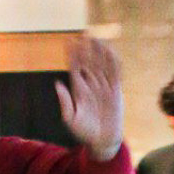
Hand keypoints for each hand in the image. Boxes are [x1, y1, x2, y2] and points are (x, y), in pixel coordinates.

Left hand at [57, 35, 123, 161]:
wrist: (102, 141)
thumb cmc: (84, 132)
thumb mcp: (70, 119)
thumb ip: (65, 102)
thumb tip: (57, 83)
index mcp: (78, 89)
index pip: (75, 67)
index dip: (72, 54)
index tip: (69, 41)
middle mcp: (91, 85)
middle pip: (88, 61)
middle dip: (86, 48)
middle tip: (84, 33)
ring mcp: (104, 86)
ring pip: (101, 64)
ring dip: (99, 51)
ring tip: (96, 38)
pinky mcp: (116, 90)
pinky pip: (115, 73)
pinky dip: (113, 61)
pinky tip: (111, 51)